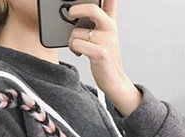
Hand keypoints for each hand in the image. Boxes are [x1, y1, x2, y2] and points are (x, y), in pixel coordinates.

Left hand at [67, 0, 141, 116]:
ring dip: (72, 41)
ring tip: (79, 47)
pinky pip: (77, 44)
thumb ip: (100, 18)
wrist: (113, 79)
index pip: (110, 1)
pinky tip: (80, 53)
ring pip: (77, 32)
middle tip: (71, 13)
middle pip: (92, 9)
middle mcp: (111, 29)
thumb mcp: (105, 35)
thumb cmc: (105, 58)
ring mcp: (107, 41)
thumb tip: (86, 7)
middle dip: (76, 10)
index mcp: (111, 22)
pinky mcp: (100, 53)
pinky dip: (74, 49)